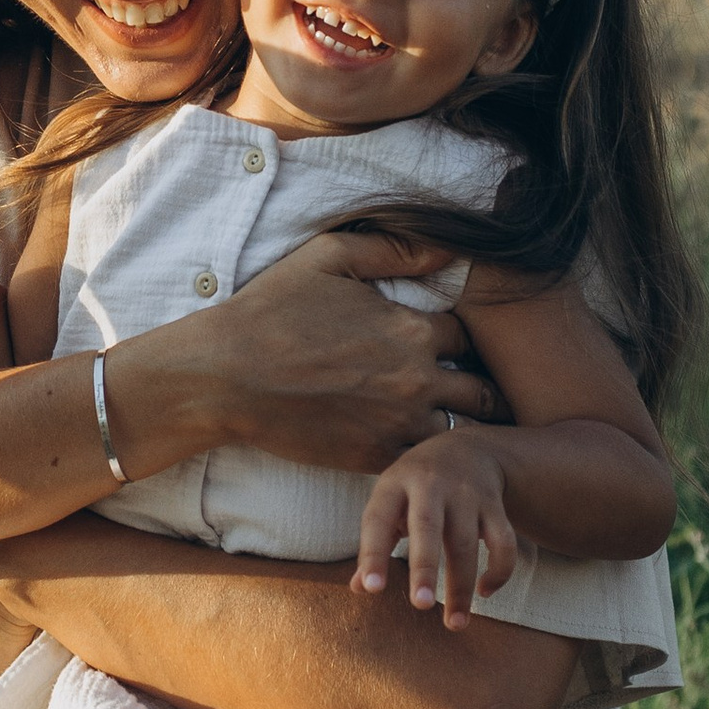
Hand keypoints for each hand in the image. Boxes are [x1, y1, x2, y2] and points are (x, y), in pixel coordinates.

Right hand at [116, 226, 501, 476]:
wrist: (224, 377)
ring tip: (453, 423)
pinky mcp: (374, 459)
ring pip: (461, 432)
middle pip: (484, 391)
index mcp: (412, 329)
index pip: (471, 336)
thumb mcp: (329, 256)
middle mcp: (416, 380)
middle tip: (473, 388)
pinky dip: (426, 456)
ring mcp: (397, 425)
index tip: (454, 344)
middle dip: (482, 387)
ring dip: (461, 425)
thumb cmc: (271, 311)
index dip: (465, 339)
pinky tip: (416, 447)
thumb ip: (394, 249)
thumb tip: (448, 246)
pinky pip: (423, 463)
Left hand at [354, 429, 518, 628]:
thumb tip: (358, 588)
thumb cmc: (414, 487)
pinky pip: (503, 542)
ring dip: (462, 586)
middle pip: (427, 527)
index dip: (372, 554)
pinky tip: (484, 591)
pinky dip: (499, 570)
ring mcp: (466, 494)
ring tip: (455, 622)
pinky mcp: (495, 505)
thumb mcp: (389, 502)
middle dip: (424, 567)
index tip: (371, 589)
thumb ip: (374, 543)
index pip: (378, 520)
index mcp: (394, 486)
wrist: (466, 448)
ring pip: (467, 543)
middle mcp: (430, 486)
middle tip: (420, 606)